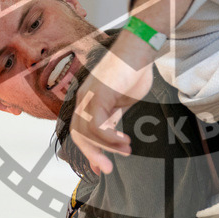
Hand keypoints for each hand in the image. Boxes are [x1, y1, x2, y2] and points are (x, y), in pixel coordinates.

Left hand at [69, 43, 152, 174]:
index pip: (81, 133)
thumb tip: (114, 141)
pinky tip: (123, 140)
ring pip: (87, 133)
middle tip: (108, 169)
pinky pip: (96, 124)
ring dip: (107, 147)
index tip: (101, 168)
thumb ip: (114, 119)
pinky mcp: (98, 94)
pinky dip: (109, 137)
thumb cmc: (133, 71)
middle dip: (93, 155)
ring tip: (125, 150)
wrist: (139, 49)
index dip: (89, 151)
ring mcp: (88, 96)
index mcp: (87, 101)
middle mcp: (83, 99)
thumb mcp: (122, 102)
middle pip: (78, 136)